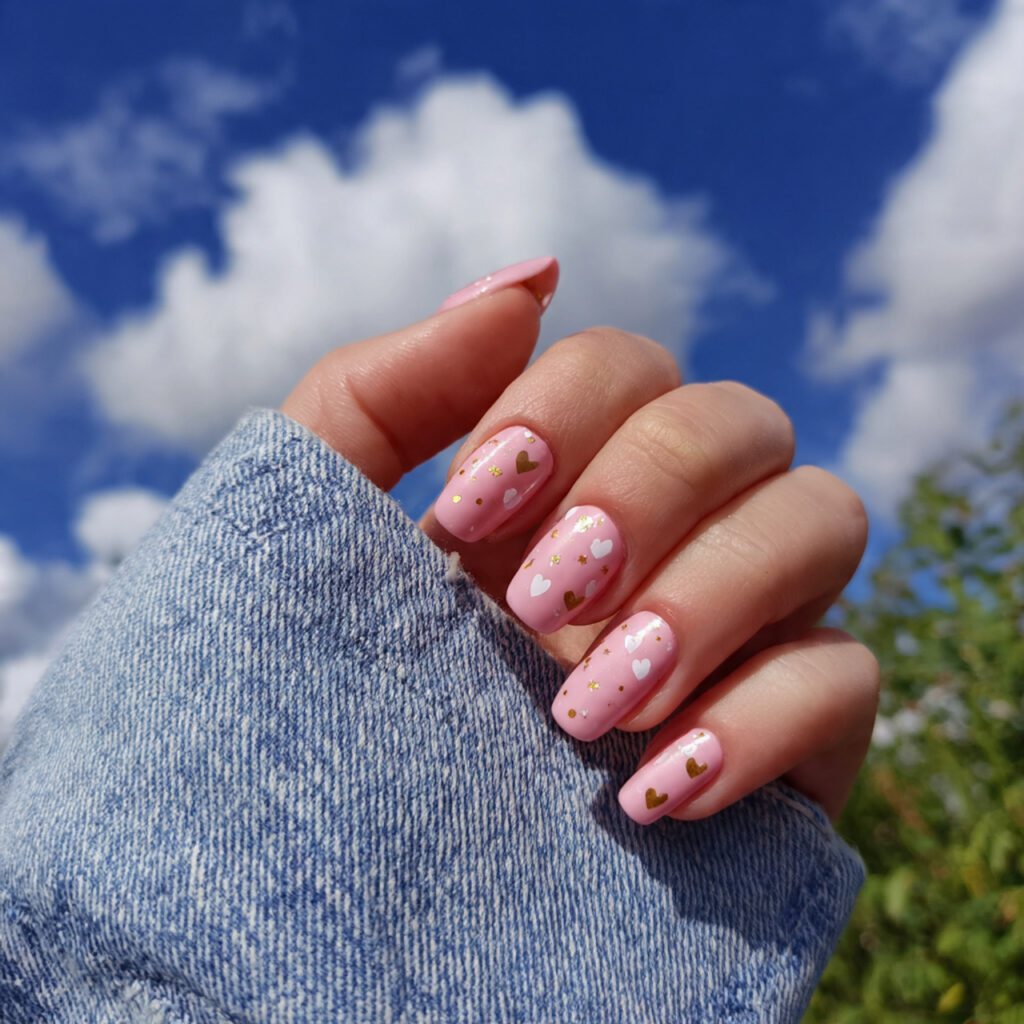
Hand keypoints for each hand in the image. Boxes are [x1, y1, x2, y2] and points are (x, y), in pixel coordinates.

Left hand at [281, 259, 878, 824]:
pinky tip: (650, 791)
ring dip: (705, 598)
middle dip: (642, 495)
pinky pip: (848, 676)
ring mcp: (739, 625)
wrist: (346, 895)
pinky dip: (760, 717)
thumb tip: (533, 276)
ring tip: (581, 708)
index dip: (566, 408)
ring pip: (822, 518)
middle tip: (530, 607)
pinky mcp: (792, 734)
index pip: (631, 363)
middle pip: (742, 421)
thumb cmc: (320, 693)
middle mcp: (665, 531)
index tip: (465, 512)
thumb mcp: (313, 531)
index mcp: (562, 478)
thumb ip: (388, 388)